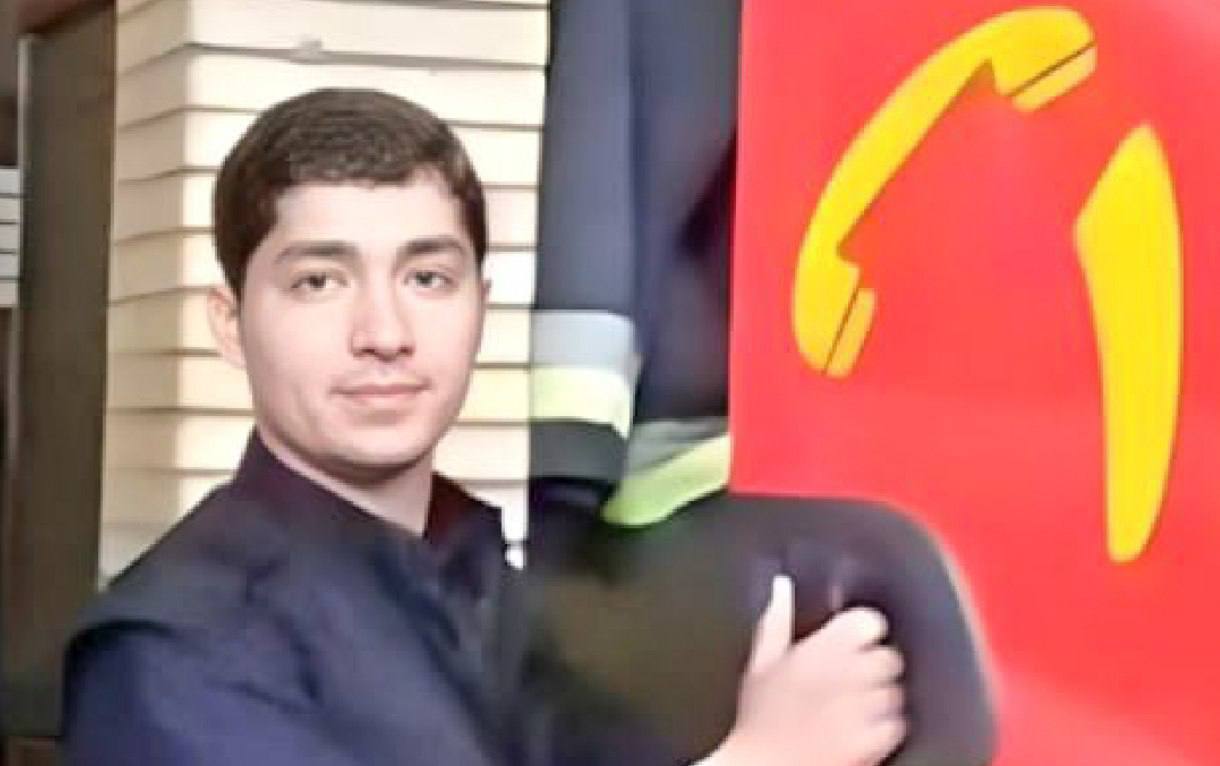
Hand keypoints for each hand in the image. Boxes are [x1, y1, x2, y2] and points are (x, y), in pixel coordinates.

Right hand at [703, 575, 906, 765]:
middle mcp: (846, 676)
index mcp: (819, 650)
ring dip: (880, 698)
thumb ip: (776, 620)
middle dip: (874, 667)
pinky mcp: (872, 742)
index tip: (853, 640)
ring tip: (851, 708)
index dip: (863, 631)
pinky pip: (897, 726)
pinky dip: (884, 728)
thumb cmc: (758, 721)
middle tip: (851, 680)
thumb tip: (782, 587)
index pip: (868, 621)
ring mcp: (862, 711)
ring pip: (895, 692)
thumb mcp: (760, 663)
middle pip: (889, 657)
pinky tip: (858, 729)